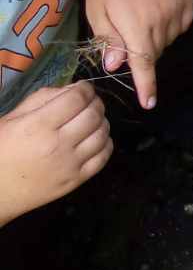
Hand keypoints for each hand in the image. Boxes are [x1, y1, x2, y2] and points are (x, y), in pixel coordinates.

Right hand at [0, 83, 111, 226]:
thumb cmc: (1, 150)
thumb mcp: (13, 118)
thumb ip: (43, 98)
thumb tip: (74, 88)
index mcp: (39, 126)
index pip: (76, 99)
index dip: (85, 88)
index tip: (83, 88)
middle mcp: (58, 145)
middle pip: (93, 114)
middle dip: (95, 102)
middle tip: (89, 102)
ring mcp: (69, 165)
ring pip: (102, 134)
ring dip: (102, 121)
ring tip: (92, 119)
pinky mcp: (76, 181)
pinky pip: (103, 157)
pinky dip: (105, 143)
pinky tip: (95, 138)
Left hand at [86, 0, 192, 109]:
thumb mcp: (96, 10)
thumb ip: (109, 39)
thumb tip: (115, 66)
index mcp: (135, 23)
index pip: (143, 63)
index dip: (146, 85)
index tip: (150, 103)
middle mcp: (161, 17)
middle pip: (155, 51)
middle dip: (142, 51)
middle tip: (127, 30)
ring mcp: (178, 6)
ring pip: (169, 39)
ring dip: (156, 37)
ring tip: (142, 14)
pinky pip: (182, 24)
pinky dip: (171, 24)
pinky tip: (158, 8)